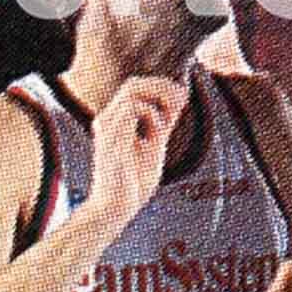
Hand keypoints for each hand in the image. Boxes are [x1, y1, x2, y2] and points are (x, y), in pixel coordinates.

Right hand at [89, 77, 187, 226]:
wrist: (116, 208)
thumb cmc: (132, 182)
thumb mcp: (153, 146)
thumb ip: (162, 124)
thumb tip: (178, 100)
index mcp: (115, 121)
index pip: (135, 87)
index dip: (161, 85)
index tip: (183, 96)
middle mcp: (107, 120)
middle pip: (133, 83)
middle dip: (162, 86)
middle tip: (182, 99)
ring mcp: (108, 127)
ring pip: (132, 90)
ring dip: (159, 100)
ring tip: (169, 122)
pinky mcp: (112, 137)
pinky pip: (132, 109)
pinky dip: (153, 114)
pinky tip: (159, 132)